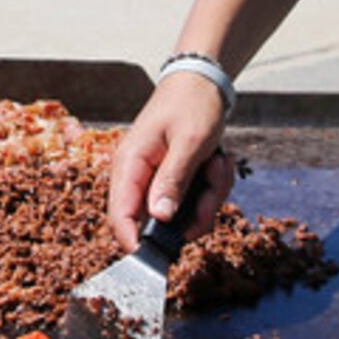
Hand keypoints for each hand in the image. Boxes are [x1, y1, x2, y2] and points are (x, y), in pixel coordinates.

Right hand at [107, 73, 234, 250]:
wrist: (204, 82)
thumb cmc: (192, 104)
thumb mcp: (188, 143)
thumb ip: (173, 181)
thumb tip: (158, 218)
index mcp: (130, 163)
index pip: (119, 214)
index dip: (134, 240)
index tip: (158, 256)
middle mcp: (138, 175)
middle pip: (157, 220)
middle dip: (193, 212)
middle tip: (212, 189)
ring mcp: (156, 179)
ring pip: (181, 214)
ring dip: (208, 198)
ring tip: (219, 165)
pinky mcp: (173, 180)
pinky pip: (193, 202)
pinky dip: (211, 189)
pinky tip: (219, 163)